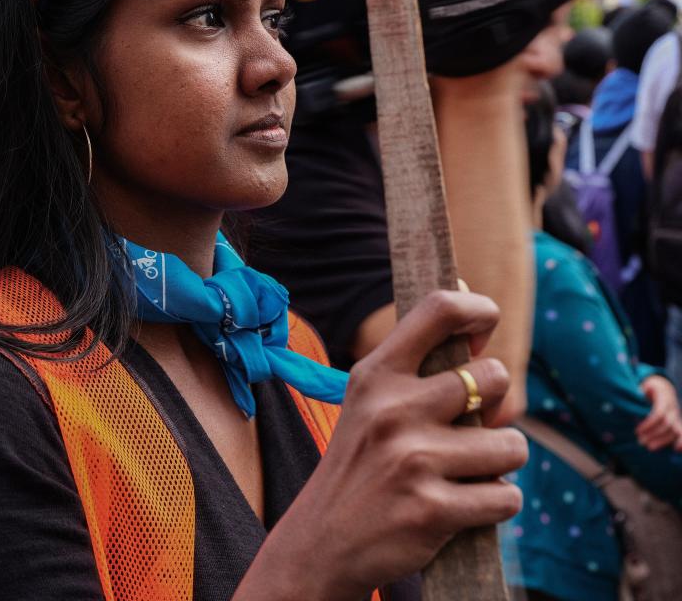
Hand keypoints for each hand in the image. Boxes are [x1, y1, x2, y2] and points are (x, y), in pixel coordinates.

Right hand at [237, 291, 526, 600]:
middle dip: (495, 407)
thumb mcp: (369, 400)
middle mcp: (394, 409)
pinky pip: (507, 495)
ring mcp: (413, 459)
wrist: (322, 541)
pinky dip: (495, 503)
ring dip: (500, 462)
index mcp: (377, 374)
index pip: (439, 309)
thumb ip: (416, 358)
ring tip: (463, 471)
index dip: (478, 309)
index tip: (485, 327)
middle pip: (495, 377)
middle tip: (468, 427)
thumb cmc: (359, 462)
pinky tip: (461, 505)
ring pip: (512, 444)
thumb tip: (466, 293)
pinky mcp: (433, 508)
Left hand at [636, 375, 681, 451]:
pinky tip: (676, 449)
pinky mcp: (677, 421)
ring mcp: (676, 414)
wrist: (663, 387)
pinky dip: (681, 440)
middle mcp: (672, 407)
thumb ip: (637, 392)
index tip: (637, 430)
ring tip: (649, 447)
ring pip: (674, 430)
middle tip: (640, 441)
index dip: (648, 424)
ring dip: (662, 440)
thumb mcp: (643, 386)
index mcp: (663, 397)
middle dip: (654, 434)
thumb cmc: (648, 388)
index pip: (659, 414)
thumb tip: (630, 399)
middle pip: (667, 424)